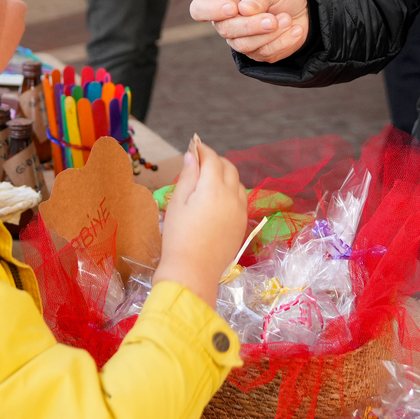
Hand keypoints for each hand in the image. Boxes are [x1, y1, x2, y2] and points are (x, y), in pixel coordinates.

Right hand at [154, 135, 249, 306]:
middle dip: (216, 160)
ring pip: (238, 183)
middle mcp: (232, 196)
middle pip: (229, 168)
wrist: (192, 272)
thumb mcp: (177, 203)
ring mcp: (240, 211)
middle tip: (200, 161)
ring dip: (226, 175)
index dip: (203, 150)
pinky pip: (241, 199)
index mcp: (214, 188)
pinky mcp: (242, 225)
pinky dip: (232, 191)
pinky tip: (219, 198)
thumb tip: (193, 155)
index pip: (212, 159)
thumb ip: (188, 176)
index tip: (194, 146)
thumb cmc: (178, 237)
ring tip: (209, 180)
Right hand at [189, 0, 309, 62]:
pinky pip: (265, 54)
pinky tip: (295, 29)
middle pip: (226, 30)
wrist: (302, 7)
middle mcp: (226, 21)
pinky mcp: (258, 53)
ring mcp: (240, 39)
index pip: (200, 8)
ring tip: (288, 19)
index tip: (232, 8)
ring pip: (245, 45)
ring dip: (270, 34)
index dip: (211, 11)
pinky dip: (283, 41)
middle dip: (251, 26)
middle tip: (273, 19)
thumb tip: (245, 10)